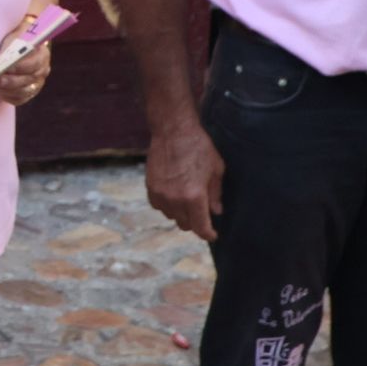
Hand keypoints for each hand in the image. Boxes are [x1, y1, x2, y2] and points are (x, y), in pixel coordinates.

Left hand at [0, 18, 50, 106]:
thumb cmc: (16, 44)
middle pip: (29, 80)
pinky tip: (1, 93)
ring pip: (25, 92)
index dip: (20, 67)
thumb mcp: (14, 40)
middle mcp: (42, 71)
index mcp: (42, 55)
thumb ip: (9, 50)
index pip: (35, 63)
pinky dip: (10, 97)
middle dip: (12, 81)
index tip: (6, 67)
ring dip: (9, 90)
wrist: (19, 49)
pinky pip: (20, 100)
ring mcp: (37, 84)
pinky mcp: (29, 94)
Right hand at [145, 125, 224, 241]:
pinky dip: (167, 205)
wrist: (172, 130)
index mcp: (194, 197)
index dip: (208, 234)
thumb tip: (216, 212)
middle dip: (195, 222)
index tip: (213, 235)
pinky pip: (158, 206)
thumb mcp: (216, 169)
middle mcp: (175, 199)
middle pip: (185, 224)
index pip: (201, 228)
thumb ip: (216, 194)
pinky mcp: (150, 187)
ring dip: (180, 213)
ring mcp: (160, 194)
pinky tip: (174, 194)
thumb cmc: (198, 146)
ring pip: (171, 216)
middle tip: (202, 212)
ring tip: (187, 200)